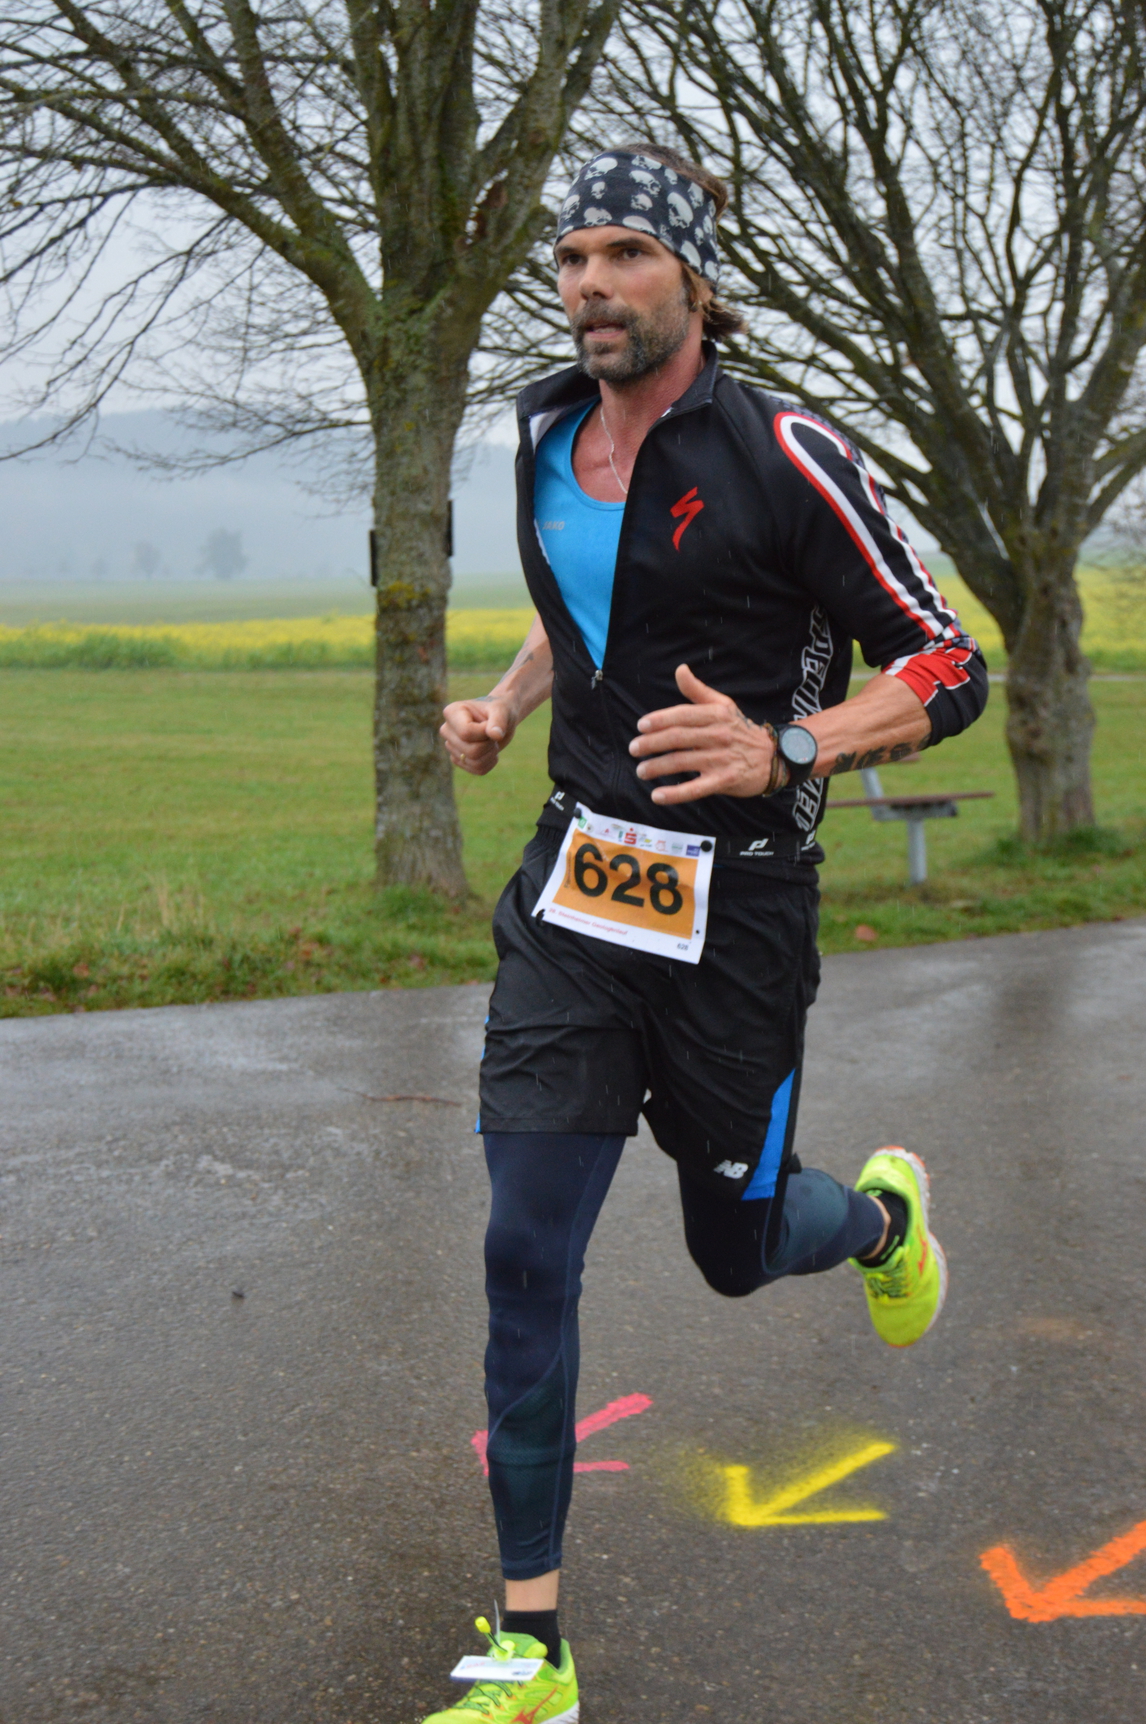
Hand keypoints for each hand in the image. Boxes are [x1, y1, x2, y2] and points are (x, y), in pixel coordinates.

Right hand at [440, 694, 517, 774]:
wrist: (499, 719)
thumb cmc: (499, 710)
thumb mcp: (502, 710)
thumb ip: (499, 720)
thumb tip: (496, 735)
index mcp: (451, 712)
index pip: (466, 733)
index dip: (484, 733)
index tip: (491, 724)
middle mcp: (447, 730)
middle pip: (471, 751)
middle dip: (489, 744)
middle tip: (494, 733)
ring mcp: (451, 746)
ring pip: (474, 762)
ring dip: (491, 754)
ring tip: (492, 741)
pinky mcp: (458, 760)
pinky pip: (477, 770)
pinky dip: (490, 762)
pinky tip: (490, 751)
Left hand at [629, 664, 777, 804]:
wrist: (772, 756)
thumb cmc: (740, 730)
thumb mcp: (723, 705)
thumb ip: (697, 690)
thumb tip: (680, 669)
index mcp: (716, 714)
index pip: (682, 715)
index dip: (659, 720)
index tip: (640, 726)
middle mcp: (718, 735)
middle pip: (678, 738)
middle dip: (651, 744)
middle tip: (633, 749)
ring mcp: (722, 758)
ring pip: (682, 762)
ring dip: (657, 767)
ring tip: (641, 771)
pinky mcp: (725, 780)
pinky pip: (695, 788)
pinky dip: (675, 794)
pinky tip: (657, 796)